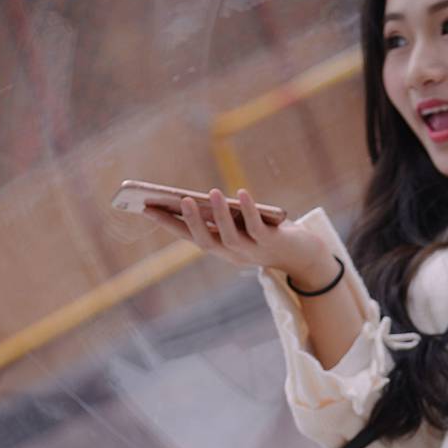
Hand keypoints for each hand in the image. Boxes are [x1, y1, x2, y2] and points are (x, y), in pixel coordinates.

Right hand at [146, 187, 332, 280]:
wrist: (303, 254)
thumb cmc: (266, 233)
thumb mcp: (240, 225)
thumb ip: (221, 215)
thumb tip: (199, 197)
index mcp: (220, 249)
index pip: (188, 237)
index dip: (167, 224)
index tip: (145, 207)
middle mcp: (233, 254)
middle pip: (206, 241)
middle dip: (191, 221)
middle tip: (178, 201)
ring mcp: (252, 251)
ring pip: (230, 237)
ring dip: (219, 216)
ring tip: (210, 193)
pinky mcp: (272, 243)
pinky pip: (258, 227)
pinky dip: (248, 211)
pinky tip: (241, 193)